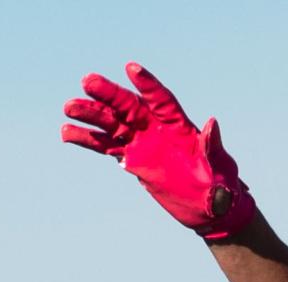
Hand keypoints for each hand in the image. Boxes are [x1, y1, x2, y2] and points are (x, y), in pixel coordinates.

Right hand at [62, 62, 255, 237]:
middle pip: (129, 106)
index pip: (161, 99)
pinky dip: (88, 140)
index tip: (131, 68)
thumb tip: (212, 124)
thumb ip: (213, 145)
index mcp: (179, 125)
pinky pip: (107, 147)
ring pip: (112, 124)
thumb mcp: (220, 164)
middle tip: (87, 81)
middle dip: (109, 94)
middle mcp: (156, 129)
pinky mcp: (133, 160)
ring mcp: (143, 143)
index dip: (148, 85)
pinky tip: (67, 134)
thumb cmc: (221, 183)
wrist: (210, 206)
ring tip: (69, 108)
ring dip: (91, 115)